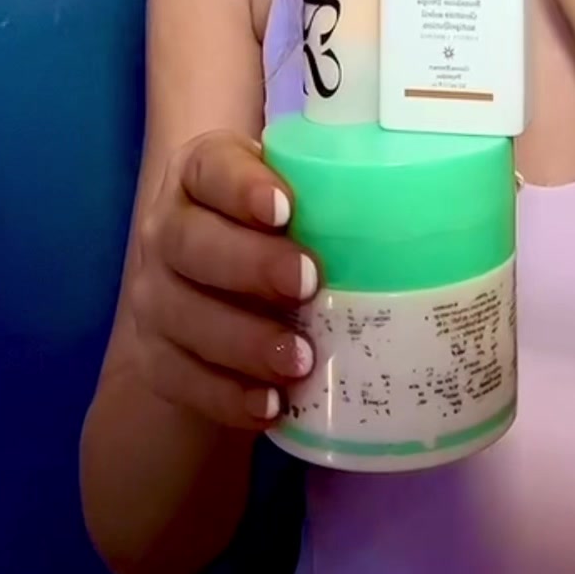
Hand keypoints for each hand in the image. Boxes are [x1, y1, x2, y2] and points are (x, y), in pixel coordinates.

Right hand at [131, 129, 318, 431]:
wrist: (216, 287)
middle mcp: (166, 229)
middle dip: (250, 265)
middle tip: (308, 283)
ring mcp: (152, 296)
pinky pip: (180, 379)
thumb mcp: (295, 197)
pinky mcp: (154, 356)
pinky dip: (225, 396)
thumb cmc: (274, 230)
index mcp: (199, 174)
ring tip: (300, 359)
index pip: (211, 168)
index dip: (243, 186)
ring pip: (183, 315)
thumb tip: (422, 200)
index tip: (285, 209)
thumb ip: (333, 192)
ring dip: (244, 340)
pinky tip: (269, 405)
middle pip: (192, 242)